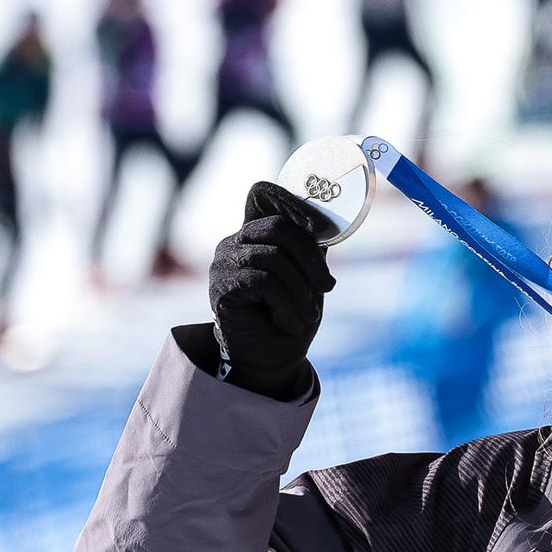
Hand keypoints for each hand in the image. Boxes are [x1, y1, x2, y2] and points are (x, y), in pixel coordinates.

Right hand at [207, 182, 335, 397]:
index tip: (318, 226)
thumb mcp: (309, 276)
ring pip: (274, 257)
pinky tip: (289, 321)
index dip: (290, 200)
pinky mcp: (220, 285)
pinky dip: (286, 304)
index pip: (263, 194)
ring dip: (301, 289)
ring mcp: (225, 261)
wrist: (270, 357)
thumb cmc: (291, 313)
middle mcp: (236, 240)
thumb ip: (312, 247)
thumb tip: (331, 223)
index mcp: (258, 231)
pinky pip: (263, 281)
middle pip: (277, 226)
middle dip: (310, 258)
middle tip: (328, 286)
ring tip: (308, 313)